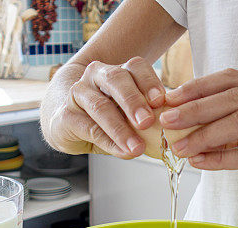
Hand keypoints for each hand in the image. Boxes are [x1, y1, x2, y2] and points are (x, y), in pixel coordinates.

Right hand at [46, 57, 165, 157]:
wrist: (66, 122)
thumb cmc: (105, 117)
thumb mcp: (129, 115)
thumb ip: (147, 119)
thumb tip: (171, 135)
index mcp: (119, 71)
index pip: (136, 67)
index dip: (149, 82)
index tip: (162, 101)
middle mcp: (98, 75)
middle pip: (117, 80)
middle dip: (134, 101)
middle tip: (147, 122)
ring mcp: (79, 92)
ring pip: (101, 105)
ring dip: (121, 128)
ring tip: (136, 147)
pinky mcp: (66, 115)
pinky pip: (89, 128)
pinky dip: (108, 142)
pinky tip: (120, 151)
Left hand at [161, 69, 237, 214]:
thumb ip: (235, 132)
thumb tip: (190, 130)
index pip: (235, 79)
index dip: (200, 87)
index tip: (171, 98)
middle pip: (236, 97)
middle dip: (196, 109)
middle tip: (167, 120)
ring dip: (205, 134)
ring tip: (180, 146)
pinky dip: (224, 157)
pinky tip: (203, 162)